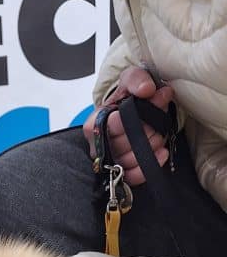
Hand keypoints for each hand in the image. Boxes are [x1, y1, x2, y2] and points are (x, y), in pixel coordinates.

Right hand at [83, 66, 174, 185]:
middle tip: (159, 113)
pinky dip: (151, 163)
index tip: (150, 98)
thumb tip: (146, 89)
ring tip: (159, 130)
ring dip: (152, 143)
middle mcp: (98, 146)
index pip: (113, 124)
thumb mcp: (129, 81)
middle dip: (148, 126)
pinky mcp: (122, 173)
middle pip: (126, 142)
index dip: (134, 113)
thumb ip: (136, 80)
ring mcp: (110, 162)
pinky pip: (135, 176)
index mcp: (94, 124)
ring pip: (132, 158)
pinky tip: (162, 151)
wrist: (129, 114)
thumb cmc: (126, 100)